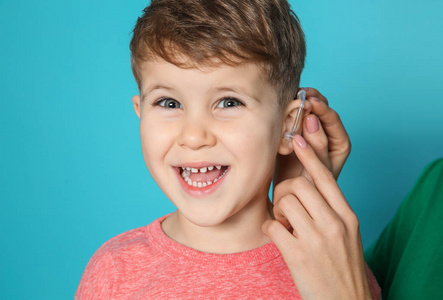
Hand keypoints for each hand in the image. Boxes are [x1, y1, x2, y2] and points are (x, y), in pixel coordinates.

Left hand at [264, 135, 371, 299]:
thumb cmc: (342, 267)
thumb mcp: (347, 234)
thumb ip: (331, 210)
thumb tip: (306, 186)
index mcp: (347, 216)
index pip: (326, 177)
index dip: (310, 155)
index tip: (298, 138)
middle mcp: (334, 224)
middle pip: (300, 183)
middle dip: (285, 190)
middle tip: (285, 207)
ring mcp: (317, 239)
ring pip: (285, 201)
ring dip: (278, 210)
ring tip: (284, 225)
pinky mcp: (298, 255)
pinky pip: (272, 226)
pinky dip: (270, 228)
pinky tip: (278, 237)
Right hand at [273, 88, 350, 185]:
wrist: (288, 197)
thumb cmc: (307, 189)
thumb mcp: (316, 170)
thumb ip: (317, 147)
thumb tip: (311, 119)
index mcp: (339, 143)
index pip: (332, 119)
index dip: (322, 108)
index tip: (309, 102)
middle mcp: (327, 135)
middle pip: (321, 109)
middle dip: (310, 100)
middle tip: (296, 95)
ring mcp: (310, 132)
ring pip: (307, 110)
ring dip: (298, 103)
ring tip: (287, 101)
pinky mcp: (295, 132)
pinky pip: (293, 116)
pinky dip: (287, 111)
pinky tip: (280, 110)